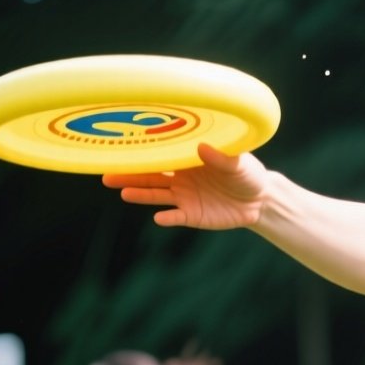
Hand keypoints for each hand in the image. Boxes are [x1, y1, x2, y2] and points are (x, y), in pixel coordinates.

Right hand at [101, 143, 274, 228]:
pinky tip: (158, 217)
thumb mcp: (239, 162)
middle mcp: (180, 178)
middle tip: (105, 174)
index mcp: (187, 160)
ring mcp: (184, 197)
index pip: (160, 155)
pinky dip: (167, 217)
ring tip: (123, 192)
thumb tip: (202, 147)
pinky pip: (176, 217)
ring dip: (141, 194)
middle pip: (149, 176)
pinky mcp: (192, 215)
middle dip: (128, 175)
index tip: (120, 148)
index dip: (142, 152)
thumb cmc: (247, 173)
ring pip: (156, 195)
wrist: (260, 200)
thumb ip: (221, 157)